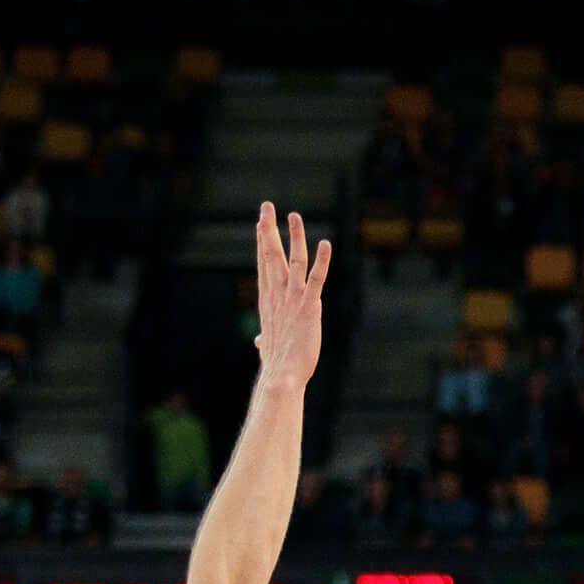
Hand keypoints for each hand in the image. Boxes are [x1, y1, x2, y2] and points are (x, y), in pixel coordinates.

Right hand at [250, 204, 331, 392]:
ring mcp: (293, 299)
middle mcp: (278, 295)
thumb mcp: (268, 345)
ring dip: (294, 237)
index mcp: (269, 300)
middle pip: (271, 255)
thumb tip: (258, 342)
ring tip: (293, 215)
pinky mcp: (309, 307)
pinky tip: (325, 244)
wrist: (282, 377)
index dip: (262, 242)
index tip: (261, 223)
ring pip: (293, 261)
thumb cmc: (277, 363)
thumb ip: (264, 337)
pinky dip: (321, 261)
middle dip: (268, 230)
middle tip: (266, 207)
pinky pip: (316, 279)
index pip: (264, 264)